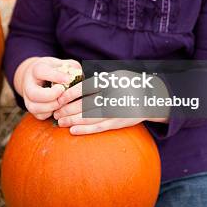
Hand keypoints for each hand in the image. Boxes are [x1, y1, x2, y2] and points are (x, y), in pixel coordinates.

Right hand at [21, 57, 82, 119]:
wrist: (37, 77)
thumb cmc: (53, 69)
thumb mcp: (62, 64)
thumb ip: (71, 67)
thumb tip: (78, 75)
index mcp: (36, 69)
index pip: (41, 72)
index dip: (56, 76)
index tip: (68, 79)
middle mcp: (28, 84)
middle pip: (34, 94)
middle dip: (51, 95)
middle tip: (62, 91)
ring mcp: (27, 98)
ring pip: (35, 107)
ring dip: (52, 106)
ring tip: (62, 101)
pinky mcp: (31, 108)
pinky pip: (40, 115)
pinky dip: (50, 113)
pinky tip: (58, 107)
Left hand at [52, 69, 169, 133]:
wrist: (150, 98)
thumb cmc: (128, 84)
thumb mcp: (116, 75)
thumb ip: (98, 80)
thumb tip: (73, 84)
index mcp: (111, 81)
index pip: (86, 87)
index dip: (70, 94)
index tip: (59, 98)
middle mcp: (114, 95)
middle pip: (85, 103)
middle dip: (67, 109)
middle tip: (55, 112)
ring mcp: (116, 110)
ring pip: (90, 117)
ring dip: (72, 120)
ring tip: (60, 121)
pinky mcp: (119, 122)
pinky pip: (99, 127)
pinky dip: (85, 130)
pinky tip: (73, 131)